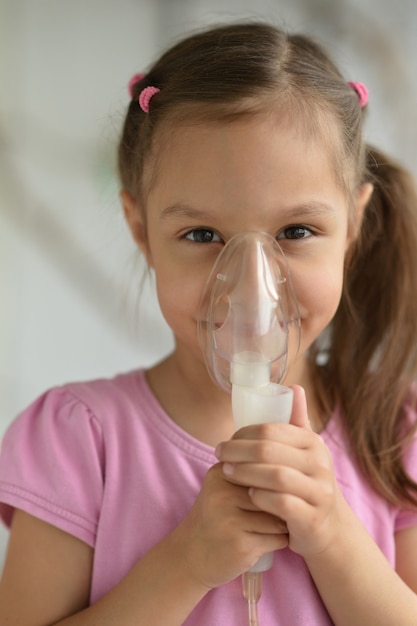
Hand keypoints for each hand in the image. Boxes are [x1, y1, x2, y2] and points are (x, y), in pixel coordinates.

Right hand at [174, 461, 288, 589]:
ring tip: (264, 528)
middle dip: (280, 503)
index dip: (275, 481)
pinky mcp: (241, 545)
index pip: (265, 467)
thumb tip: (294, 469)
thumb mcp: (224, 486)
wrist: (190, 556)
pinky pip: (278, 538)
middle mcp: (223, 493)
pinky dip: (277, 542)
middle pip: (274, 491)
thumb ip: (251, 472)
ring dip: (281, 524)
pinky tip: (262, 543)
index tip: (271, 491)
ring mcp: (230, 520)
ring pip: (279, 516)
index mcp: (221, 472)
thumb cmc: (216, 517)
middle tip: (272, 512)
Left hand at [215, 385, 343, 558]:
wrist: (329, 527)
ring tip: (226, 472)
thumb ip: (297, 421)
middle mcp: (319, 464)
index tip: (225, 440)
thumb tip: (293, 386)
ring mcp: (318, 491)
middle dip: (237, 451)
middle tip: (218, 455)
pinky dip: (261, 497)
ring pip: (275, 476)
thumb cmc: (307, 482)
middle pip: (269, 451)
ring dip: (245, 473)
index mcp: (313, 443)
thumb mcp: (305, 451)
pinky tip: (248, 495)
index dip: (243, 434)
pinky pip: (282, 503)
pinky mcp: (312, 517)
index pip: (271, 430)